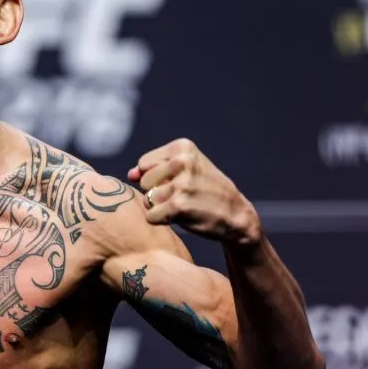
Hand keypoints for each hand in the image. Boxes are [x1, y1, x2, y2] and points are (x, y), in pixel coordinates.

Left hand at [127, 138, 260, 244]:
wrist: (236, 215)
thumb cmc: (206, 191)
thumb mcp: (185, 170)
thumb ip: (154, 169)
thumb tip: (130, 174)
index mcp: (183, 147)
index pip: (144, 163)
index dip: (155, 177)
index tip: (178, 182)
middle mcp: (182, 161)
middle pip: (144, 181)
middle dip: (157, 192)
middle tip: (182, 196)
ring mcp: (181, 183)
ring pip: (147, 199)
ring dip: (160, 208)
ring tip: (183, 206)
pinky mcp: (178, 205)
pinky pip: (150, 216)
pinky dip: (161, 221)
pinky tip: (180, 217)